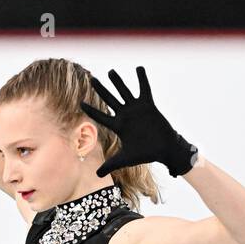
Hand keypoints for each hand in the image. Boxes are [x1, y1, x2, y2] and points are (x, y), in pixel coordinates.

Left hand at [79, 66, 197, 176]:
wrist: (163, 149)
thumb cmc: (145, 154)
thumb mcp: (124, 159)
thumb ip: (110, 164)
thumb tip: (97, 175)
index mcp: (118, 126)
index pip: (101, 116)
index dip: (91, 110)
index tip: (81, 102)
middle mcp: (125, 115)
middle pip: (109, 100)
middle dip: (101, 90)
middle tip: (92, 79)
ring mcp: (136, 109)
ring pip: (124, 92)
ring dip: (118, 82)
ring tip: (110, 72)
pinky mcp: (148, 104)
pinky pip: (144, 89)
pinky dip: (142, 79)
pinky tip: (138, 68)